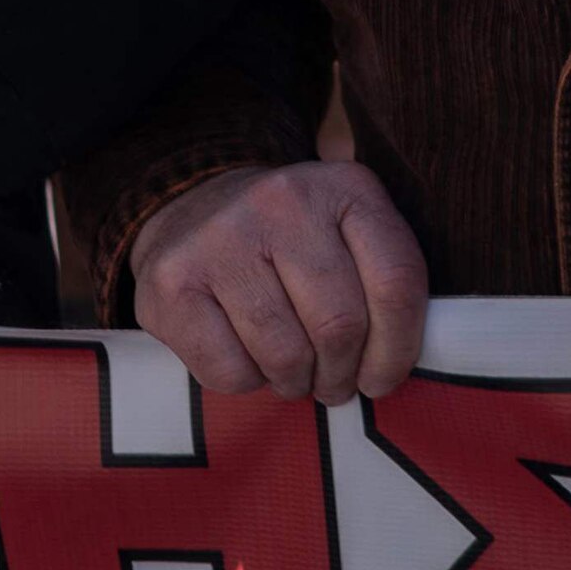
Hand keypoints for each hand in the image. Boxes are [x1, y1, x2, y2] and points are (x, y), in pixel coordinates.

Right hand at [131, 160, 426, 406]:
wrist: (192, 207)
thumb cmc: (289, 241)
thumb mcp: (348, 234)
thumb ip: (381, 283)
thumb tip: (392, 368)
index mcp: (346, 186)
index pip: (396, 282)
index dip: (397, 349)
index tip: (383, 378)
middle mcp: (284, 201)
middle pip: (339, 325)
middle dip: (341, 374)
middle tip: (333, 382)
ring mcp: (223, 238)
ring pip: (285, 355)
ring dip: (295, 382)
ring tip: (293, 373)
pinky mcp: (173, 281)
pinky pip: (230, 371)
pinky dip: (247, 383)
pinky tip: (247, 357)